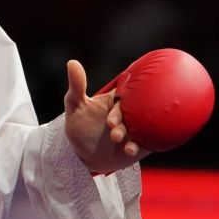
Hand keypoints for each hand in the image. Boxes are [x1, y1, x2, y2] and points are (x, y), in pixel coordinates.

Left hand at [64, 59, 148, 174]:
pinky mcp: (141, 143)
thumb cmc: (80, 127)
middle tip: (114, 135)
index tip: (110, 118)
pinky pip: (147, 142)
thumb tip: (72, 62)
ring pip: (143, 128)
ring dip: (135, 137)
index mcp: (118, 99)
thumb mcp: (75, 106)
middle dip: (126, 124)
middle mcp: (130, 112)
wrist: (84, 156)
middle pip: (136, 113)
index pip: (127, 96)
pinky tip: (130, 150)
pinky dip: (140, 146)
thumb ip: (77, 86)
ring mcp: (137, 128)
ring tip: (125, 147)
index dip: (121, 106)